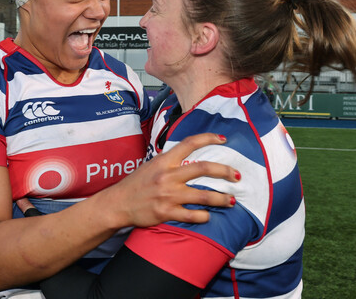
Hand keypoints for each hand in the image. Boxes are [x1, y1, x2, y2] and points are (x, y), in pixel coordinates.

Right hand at [100, 133, 239, 227]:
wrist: (118, 203)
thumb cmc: (136, 183)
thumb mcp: (152, 165)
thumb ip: (170, 161)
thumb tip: (189, 156)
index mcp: (165, 160)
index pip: (190, 143)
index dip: (209, 138)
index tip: (223, 139)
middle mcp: (168, 175)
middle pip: (204, 168)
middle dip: (225, 171)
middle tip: (237, 176)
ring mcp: (168, 194)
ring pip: (203, 195)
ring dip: (221, 198)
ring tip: (231, 200)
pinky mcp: (166, 212)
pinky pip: (192, 215)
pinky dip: (203, 216)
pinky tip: (207, 216)